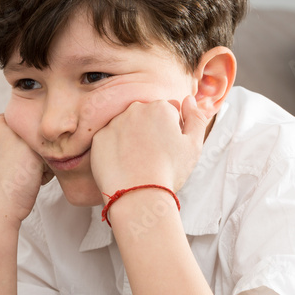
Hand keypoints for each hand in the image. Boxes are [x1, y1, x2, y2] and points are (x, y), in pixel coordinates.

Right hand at [0, 114, 51, 226]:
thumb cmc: (0, 188)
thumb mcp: (0, 153)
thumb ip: (14, 137)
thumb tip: (49, 130)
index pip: (20, 129)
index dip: (22, 150)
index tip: (9, 167)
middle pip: (33, 133)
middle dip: (32, 153)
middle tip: (17, 172)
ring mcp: (14, 131)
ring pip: (43, 142)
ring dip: (41, 160)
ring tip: (23, 175)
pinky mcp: (30, 146)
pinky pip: (52, 153)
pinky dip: (48, 169)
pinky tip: (31, 179)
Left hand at [90, 96, 210, 195]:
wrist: (139, 196)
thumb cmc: (170, 171)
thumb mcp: (194, 145)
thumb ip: (196, 117)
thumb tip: (188, 99)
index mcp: (160, 107)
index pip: (169, 112)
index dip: (172, 131)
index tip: (169, 149)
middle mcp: (135, 109)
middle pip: (146, 116)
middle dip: (151, 130)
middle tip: (155, 156)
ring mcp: (114, 123)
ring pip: (126, 127)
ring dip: (132, 138)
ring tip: (139, 163)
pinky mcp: (98, 138)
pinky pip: (110, 140)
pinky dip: (116, 150)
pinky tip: (124, 165)